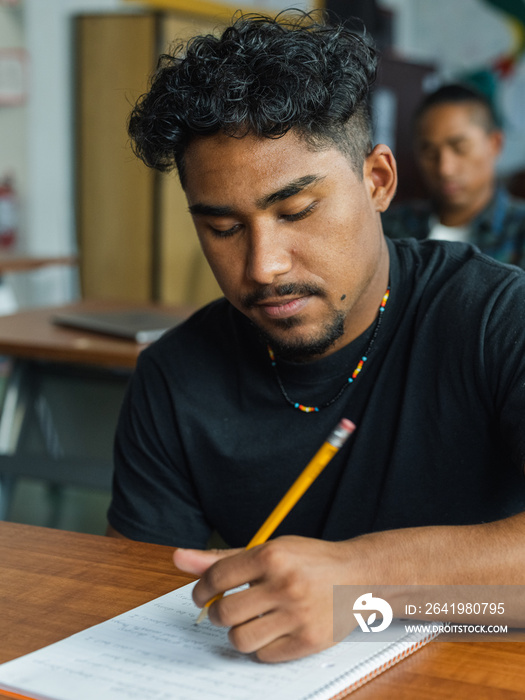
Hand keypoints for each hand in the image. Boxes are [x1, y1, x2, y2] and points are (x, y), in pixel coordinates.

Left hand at [173, 536, 355, 661]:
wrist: (358, 576)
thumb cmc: (308, 561)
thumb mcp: (269, 549)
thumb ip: (222, 558)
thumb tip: (178, 558)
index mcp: (272, 555)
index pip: (216, 577)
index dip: (200, 589)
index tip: (200, 595)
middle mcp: (285, 584)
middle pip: (224, 612)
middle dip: (215, 614)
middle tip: (223, 610)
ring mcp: (298, 615)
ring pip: (240, 639)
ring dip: (236, 633)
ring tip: (247, 621)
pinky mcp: (309, 641)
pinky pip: (264, 655)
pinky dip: (260, 647)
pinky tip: (270, 631)